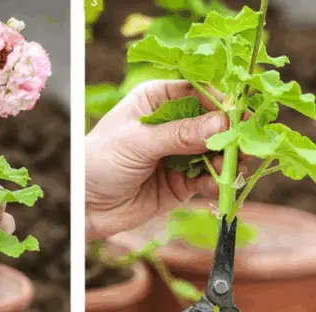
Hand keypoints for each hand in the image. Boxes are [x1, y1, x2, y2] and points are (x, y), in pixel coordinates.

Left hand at [85, 80, 245, 239]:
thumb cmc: (98, 162)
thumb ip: (179, 134)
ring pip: (216, 151)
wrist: (84, 205)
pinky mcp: (181, 181)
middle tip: (243, 144)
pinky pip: (208, 178)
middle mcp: (171, 122)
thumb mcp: (137, 143)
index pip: (198, 91)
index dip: (220, 102)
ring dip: (228, 158)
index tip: (237, 115)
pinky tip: (218, 185)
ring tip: (232, 166)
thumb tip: (222, 122)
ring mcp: (178, 152)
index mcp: (156, 99)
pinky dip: (216, 181)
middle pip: (214, 121)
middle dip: (230, 133)